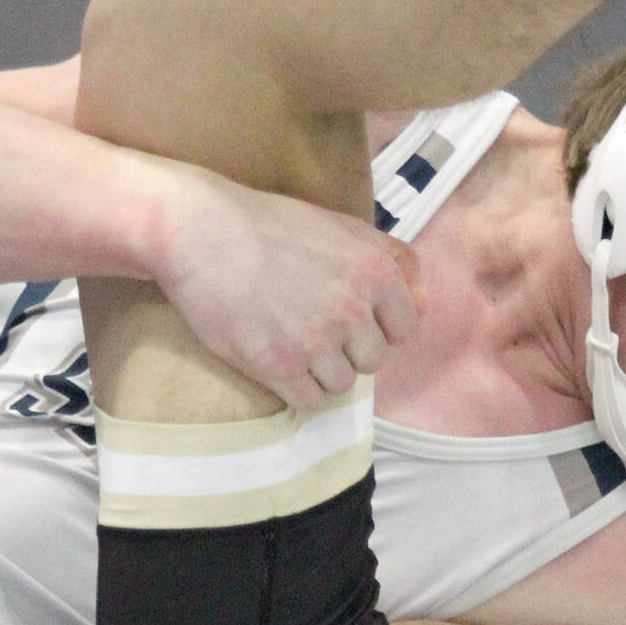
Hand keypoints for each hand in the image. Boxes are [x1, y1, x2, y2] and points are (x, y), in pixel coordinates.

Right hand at [152, 165, 422, 408]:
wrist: (201, 231)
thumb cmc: (268, 224)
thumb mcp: (342, 225)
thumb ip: (392, 259)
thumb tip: (424, 302)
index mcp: (375, 272)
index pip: (405, 327)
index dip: (377, 325)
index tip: (348, 315)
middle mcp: (353, 308)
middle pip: (374, 359)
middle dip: (349, 349)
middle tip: (312, 326)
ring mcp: (316, 340)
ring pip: (343, 383)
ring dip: (321, 370)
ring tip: (291, 341)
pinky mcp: (278, 365)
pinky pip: (309, 399)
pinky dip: (296, 387)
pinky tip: (277, 358)